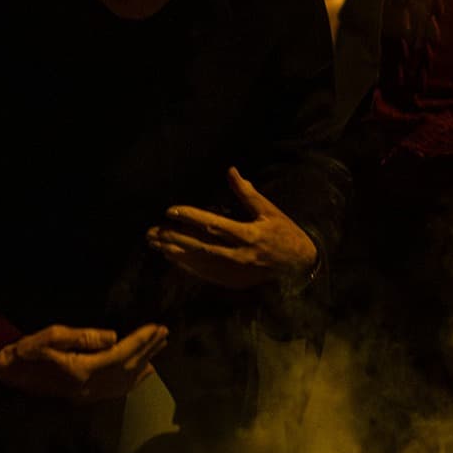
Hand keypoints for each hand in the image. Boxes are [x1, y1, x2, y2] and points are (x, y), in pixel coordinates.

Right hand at [0, 323, 165, 400]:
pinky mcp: (84, 397)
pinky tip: (145, 372)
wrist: (6, 374)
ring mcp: (87, 395)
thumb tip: (114, 337)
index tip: (156, 327)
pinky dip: (134, 380)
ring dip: (144, 363)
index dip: (140, 341)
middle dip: (148, 350)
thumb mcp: (51, 336)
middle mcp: (89, 387)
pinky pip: (116, 390)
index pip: (120, 355)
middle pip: (127, 368)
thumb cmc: (25, 352)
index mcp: (81, 371)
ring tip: (160, 346)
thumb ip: (83, 337)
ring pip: (125, 381)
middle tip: (165, 333)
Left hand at [149, 167, 317, 288]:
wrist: (299, 266)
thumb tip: (231, 172)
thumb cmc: (285, 234)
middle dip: (174, 237)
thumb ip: (248, 193)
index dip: (190, 218)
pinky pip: (205, 274)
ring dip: (175, 253)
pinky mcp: (233, 281)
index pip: (213, 225)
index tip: (170, 211)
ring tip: (156, 244)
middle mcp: (239, 254)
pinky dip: (187, 266)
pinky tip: (172, 259)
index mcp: (248, 234)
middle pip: (200, 246)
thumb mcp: (270, 211)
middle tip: (152, 231)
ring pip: (199, 261)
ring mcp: (235, 271)